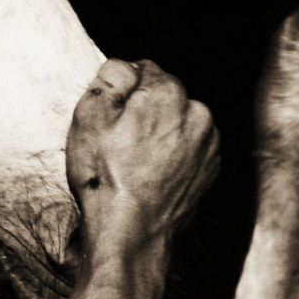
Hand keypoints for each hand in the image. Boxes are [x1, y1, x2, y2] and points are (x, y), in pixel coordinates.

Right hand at [65, 59, 218, 253]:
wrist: (131, 232)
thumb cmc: (105, 177)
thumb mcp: (88, 117)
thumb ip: (110, 77)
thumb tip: (125, 66)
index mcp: (168, 93)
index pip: (145, 70)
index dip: (123, 91)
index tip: (112, 117)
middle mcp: (197, 113)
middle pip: (166, 95)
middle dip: (146, 110)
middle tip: (121, 142)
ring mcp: (208, 143)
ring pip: (180, 121)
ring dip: (163, 132)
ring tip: (137, 161)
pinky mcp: (210, 168)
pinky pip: (190, 146)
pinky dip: (174, 154)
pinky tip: (153, 173)